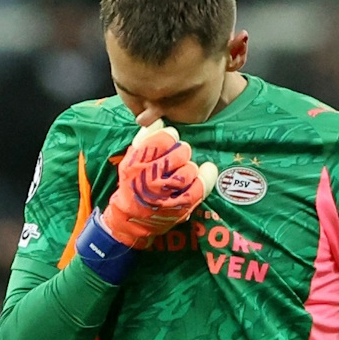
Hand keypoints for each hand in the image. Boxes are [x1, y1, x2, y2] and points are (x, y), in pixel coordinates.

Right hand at [101, 120, 217, 247]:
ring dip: (189, 168)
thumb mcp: (132, 159)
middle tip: (175, 160)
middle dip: (181, 153)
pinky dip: (206, 176)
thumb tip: (160, 120)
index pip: (165, 138)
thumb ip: (145, 138)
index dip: (171, 137)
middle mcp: (151, 178)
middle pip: (182, 151)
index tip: (170, 141)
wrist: (132, 219)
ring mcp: (167, 193)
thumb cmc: (133, 184)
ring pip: (191, 168)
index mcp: (137, 163)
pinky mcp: (181, 205)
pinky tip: (206, 171)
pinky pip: (201, 185)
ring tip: (181, 173)